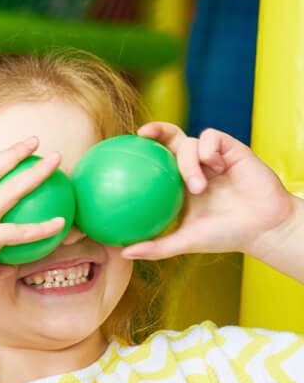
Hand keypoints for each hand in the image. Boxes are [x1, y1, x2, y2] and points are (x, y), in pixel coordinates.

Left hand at [124, 123, 303, 262]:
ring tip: (198, 187)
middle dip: (157, 130)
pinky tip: (215, 166)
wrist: (263, 227)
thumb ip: (156, 247)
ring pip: (190, 143)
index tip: (118, 150)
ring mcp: (213, 158)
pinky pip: (213, 138)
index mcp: (179, 184)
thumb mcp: (185, 241)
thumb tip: (123, 252)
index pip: (156, 162)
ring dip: (190, 163)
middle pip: (171, 140)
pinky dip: (209, 150)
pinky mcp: (232, 150)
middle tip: (142, 134)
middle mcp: (195, 167)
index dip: (140, 154)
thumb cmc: (225, 235)